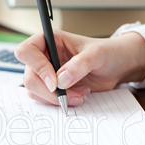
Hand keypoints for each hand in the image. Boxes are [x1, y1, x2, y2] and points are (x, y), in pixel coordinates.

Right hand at [14, 30, 144, 105]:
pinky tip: (78, 96)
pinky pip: (45, 99)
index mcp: (50, 40)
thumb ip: (79, 65)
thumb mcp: (97, 54)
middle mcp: (44, 57)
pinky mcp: (52, 88)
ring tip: (79, 95)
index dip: (37, 68)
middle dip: (49, 91)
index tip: (55, 82)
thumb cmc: (108, 53)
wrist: (117, 67)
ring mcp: (46, 74)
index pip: (27, 52)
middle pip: (29, 77)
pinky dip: (60, 102)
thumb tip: (60, 80)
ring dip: (56, 99)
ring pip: (35, 91)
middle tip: (69, 95)